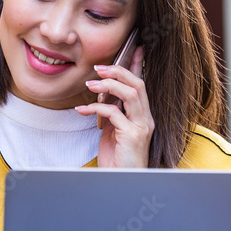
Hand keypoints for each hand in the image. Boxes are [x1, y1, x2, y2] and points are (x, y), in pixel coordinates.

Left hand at [74, 46, 152, 167]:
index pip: (142, 84)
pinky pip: (115, 114)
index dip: (138, 65)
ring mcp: (142, 127)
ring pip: (131, 94)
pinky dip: (97, 108)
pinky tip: (83, 109)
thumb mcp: (114, 130)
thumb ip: (114, 113)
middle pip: (138, 84)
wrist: (122, 182)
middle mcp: (147, 119)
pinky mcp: (133, 136)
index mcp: (143, 115)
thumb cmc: (118, 159)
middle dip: (118, 72)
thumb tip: (103, 94)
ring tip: (90, 85)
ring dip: (109, 86)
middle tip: (99, 68)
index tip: (135, 48)